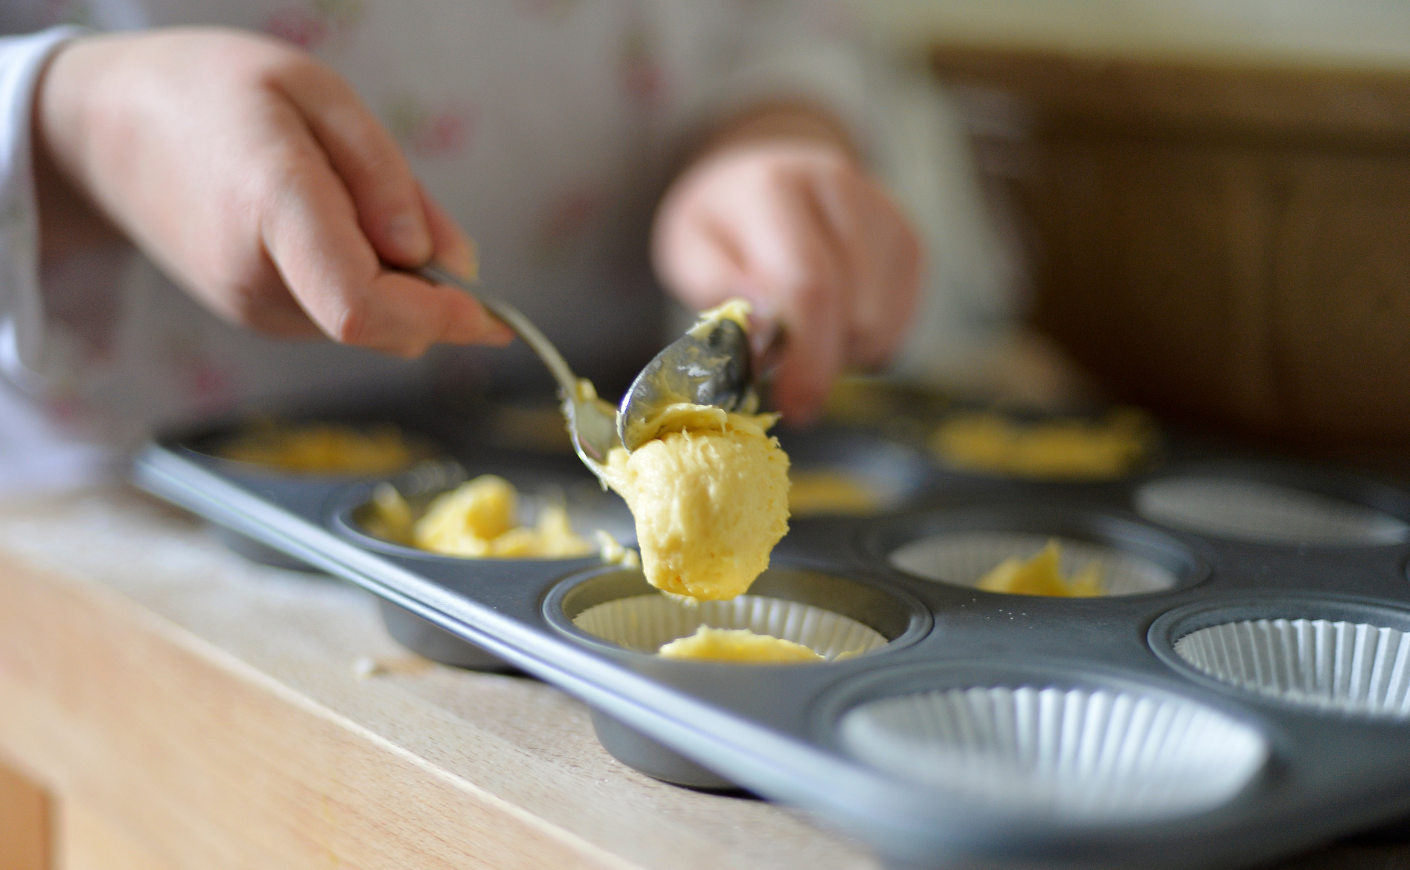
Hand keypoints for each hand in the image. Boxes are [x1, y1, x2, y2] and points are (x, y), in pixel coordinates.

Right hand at [34, 28, 510, 357]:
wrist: (102, 131)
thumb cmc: (214, 92)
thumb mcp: (316, 94)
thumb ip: (389, 180)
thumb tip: (449, 265)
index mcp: (273, 209)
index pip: (364, 306)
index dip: (440, 320)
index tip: (492, 316)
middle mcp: (258, 279)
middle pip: (383, 321)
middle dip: (428, 287)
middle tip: (397, 201)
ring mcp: (250, 308)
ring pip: (369, 323)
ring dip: (393, 278)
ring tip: (336, 194)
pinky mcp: (253, 317)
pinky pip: (341, 314)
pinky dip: (363, 279)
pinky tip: (322, 220)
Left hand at [653, 137, 920, 423]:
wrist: (762, 175)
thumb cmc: (722, 226)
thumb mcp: (690, 252)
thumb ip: (719, 289)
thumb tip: (761, 332)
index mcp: (775, 188)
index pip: (809, 284)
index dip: (806, 358)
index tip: (794, 405)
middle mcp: (839, 188)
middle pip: (855, 307)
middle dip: (824, 363)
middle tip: (793, 387)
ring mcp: (883, 212)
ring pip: (883, 318)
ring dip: (846, 350)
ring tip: (805, 336)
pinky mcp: (908, 238)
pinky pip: (903, 317)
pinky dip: (871, 340)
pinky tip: (835, 326)